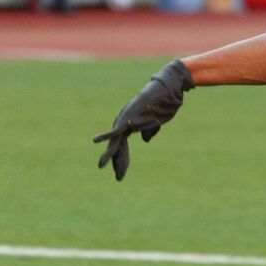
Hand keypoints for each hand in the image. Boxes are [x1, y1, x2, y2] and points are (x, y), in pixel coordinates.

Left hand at [94, 60, 194, 180]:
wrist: (169, 88)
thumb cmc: (165, 102)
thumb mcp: (158, 121)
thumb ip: (149, 130)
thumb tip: (145, 140)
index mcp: (131, 124)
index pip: (123, 146)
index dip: (122, 160)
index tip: (120, 174)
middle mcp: (125, 122)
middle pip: (118, 146)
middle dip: (118, 162)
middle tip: (118, 177)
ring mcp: (125, 118)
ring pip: (115, 141)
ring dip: (111, 155)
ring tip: (102, 166)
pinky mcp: (128, 116)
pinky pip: (116, 128)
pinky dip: (106, 135)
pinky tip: (96, 140)